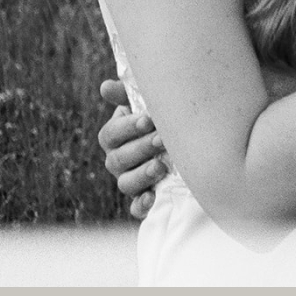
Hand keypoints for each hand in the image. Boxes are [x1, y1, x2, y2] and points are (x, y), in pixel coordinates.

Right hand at [98, 78, 166, 218]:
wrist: (188, 149)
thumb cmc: (162, 122)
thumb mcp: (147, 105)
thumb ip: (127, 94)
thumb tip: (106, 87)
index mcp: (115, 138)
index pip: (110, 135)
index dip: (126, 127)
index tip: (148, 119)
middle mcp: (118, 162)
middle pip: (118, 159)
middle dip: (140, 148)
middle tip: (162, 139)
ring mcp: (130, 182)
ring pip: (125, 184)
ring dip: (142, 175)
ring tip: (161, 166)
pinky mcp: (144, 202)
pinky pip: (136, 209)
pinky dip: (142, 205)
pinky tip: (152, 197)